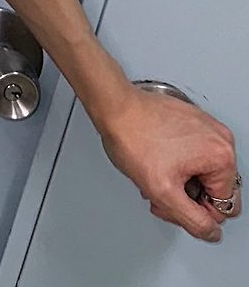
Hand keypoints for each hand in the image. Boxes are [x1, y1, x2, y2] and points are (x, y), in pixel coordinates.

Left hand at [96, 82, 239, 241]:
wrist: (114, 107)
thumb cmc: (132, 138)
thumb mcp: (163, 193)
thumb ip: (194, 220)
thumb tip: (211, 231)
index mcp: (222, 156)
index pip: (224, 208)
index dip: (195, 212)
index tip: (172, 202)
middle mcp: (220, 138)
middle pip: (213, 191)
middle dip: (185, 197)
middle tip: (159, 190)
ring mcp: (206, 127)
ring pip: (202, 175)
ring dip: (179, 182)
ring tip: (155, 173)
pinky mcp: (192, 122)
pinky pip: (194, 155)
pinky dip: (177, 164)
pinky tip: (157, 160)